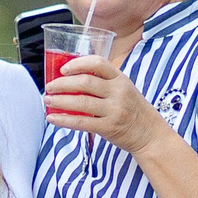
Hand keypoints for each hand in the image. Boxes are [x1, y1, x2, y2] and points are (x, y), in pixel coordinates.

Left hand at [45, 55, 163, 153]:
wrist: (150, 133)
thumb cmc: (133, 110)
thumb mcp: (124, 89)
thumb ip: (104, 83)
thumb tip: (72, 79)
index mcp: (120, 79)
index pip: (98, 63)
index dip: (78, 64)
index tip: (63, 69)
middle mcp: (118, 92)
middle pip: (85, 82)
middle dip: (62, 84)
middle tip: (49, 87)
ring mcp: (114, 110)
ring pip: (81, 102)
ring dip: (60, 101)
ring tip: (47, 100)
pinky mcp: (109, 127)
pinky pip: (82, 122)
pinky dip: (64, 120)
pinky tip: (53, 118)